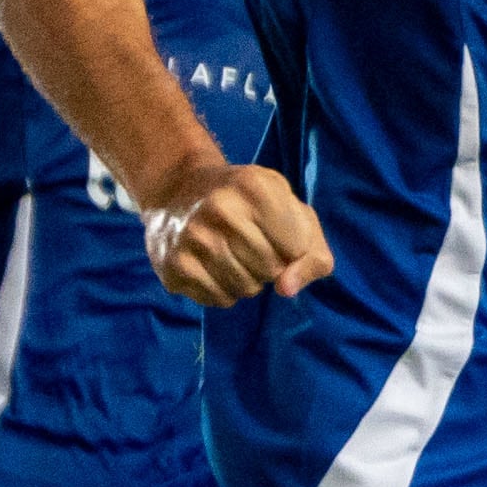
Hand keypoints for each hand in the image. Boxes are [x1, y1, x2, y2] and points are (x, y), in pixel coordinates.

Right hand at [144, 162, 332, 307]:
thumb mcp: (289, 208)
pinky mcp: (174, 265)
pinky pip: (220, 299)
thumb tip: (286, 289)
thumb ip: (312, 251)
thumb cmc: (247, 201)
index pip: (295, 249)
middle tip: (250, 243)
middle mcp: (220, 209)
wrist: (179, 188)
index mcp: (254, 187)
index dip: (291, 247)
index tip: (274, 230)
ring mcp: (193, 238)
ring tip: (231, 254)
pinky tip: (212, 266)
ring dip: (248, 280)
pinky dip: (224, 290)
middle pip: (271, 270)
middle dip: (270, 265)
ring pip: (247, 289)